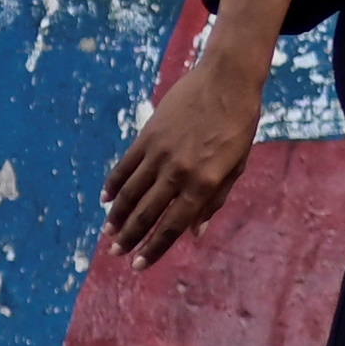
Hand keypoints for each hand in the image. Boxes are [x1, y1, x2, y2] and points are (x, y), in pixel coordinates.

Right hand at [101, 38, 262, 264]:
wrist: (226, 80)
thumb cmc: (239, 126)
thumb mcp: (236, 167)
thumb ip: (214, 202)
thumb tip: (195, 234)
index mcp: (203, 184)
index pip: (172, 226)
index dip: (153, 249)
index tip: (138, 265)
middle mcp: (178, 172)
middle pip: (147, 213)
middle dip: (129, 238)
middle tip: (115, 254)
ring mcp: (160, 152)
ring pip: (131, 192)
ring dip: (117, 216)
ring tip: (108, 233)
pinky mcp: (148, 135)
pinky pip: (125, 165)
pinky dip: (114, 184)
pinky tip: (106, 199)